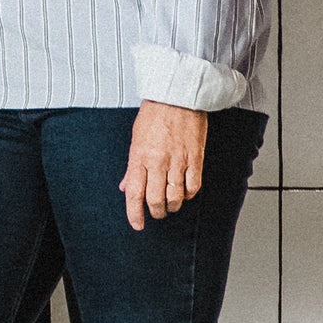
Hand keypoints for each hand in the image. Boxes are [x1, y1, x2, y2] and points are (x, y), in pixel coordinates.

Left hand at [124, 101, 209, 228]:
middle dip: (156, 212)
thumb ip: (132, 167)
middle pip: (156, 200)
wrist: (176, 97)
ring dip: (173, 206)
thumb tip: (126, 187)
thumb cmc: (154, 115)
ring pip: (175, 196)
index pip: (134, 193)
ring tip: (171, 205)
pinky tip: (185, 192)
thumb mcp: (135, 140)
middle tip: (157, 214)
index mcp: (139, 157)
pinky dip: (189, 194)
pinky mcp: (196, 158)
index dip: (135, 214)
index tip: (137, 225)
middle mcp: (158, 162)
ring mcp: (178, 161)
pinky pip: (193, 186)